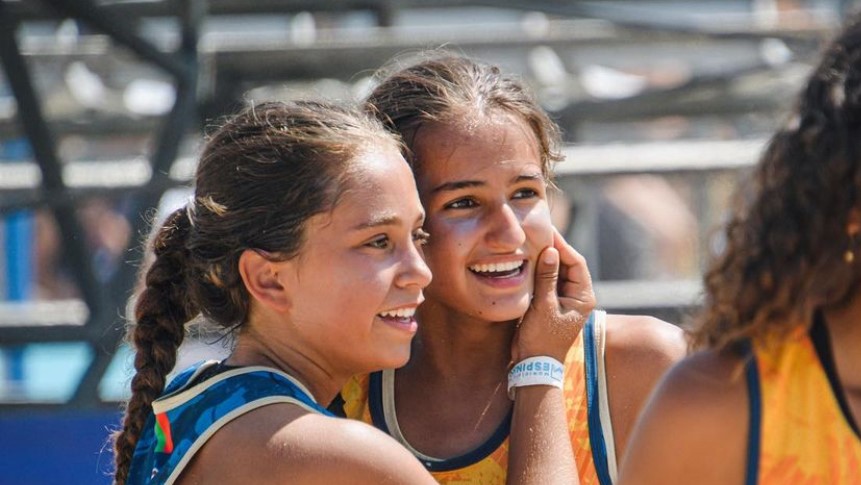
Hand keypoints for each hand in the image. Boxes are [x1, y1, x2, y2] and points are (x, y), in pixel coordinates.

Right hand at [512, 228, 595, 362]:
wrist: (533, 364)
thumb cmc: (541, 339)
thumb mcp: (543, 306)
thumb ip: (547, 278)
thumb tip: (551, 250)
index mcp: (583, 297)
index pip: (576, 263)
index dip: (563, 246)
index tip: (548, 232)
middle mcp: (578, 296)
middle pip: (568, 264)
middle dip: (554, 249)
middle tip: (537, 232)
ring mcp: (565, 299)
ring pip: (557, 271)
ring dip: (545, 259)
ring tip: (531, 242)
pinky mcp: (552, 302)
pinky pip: (548, 280)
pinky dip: (540, 271)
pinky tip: (528, 260)